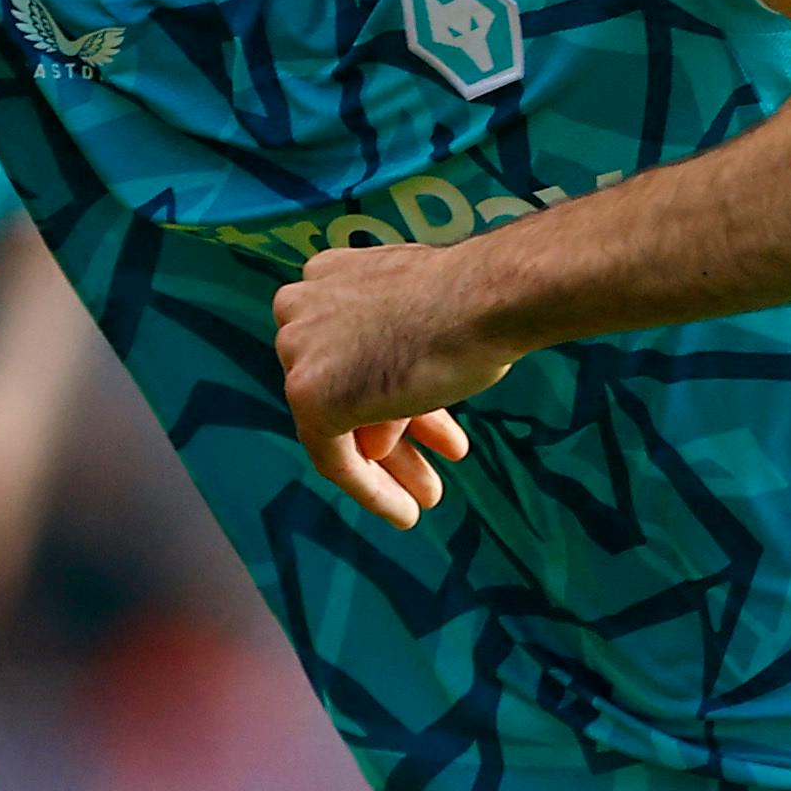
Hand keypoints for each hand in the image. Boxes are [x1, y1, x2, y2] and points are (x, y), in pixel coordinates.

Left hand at [270, 230, 505, 526]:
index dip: (396, 389)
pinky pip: (334, 457)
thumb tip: (375, 430)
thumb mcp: (423, 323)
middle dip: (396, 431)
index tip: (427, 421)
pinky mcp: (311, 396)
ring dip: (390, 465)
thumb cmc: (478, 300)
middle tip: (433, 463)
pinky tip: (405, 512)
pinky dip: (370, 487)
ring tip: (428, 498)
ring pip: (343, 424)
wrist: (491, 295)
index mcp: (324, 279)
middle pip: (348, 386)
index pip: (352, 349)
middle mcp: (300, 311)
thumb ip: (389, 362)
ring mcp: (299, 352)